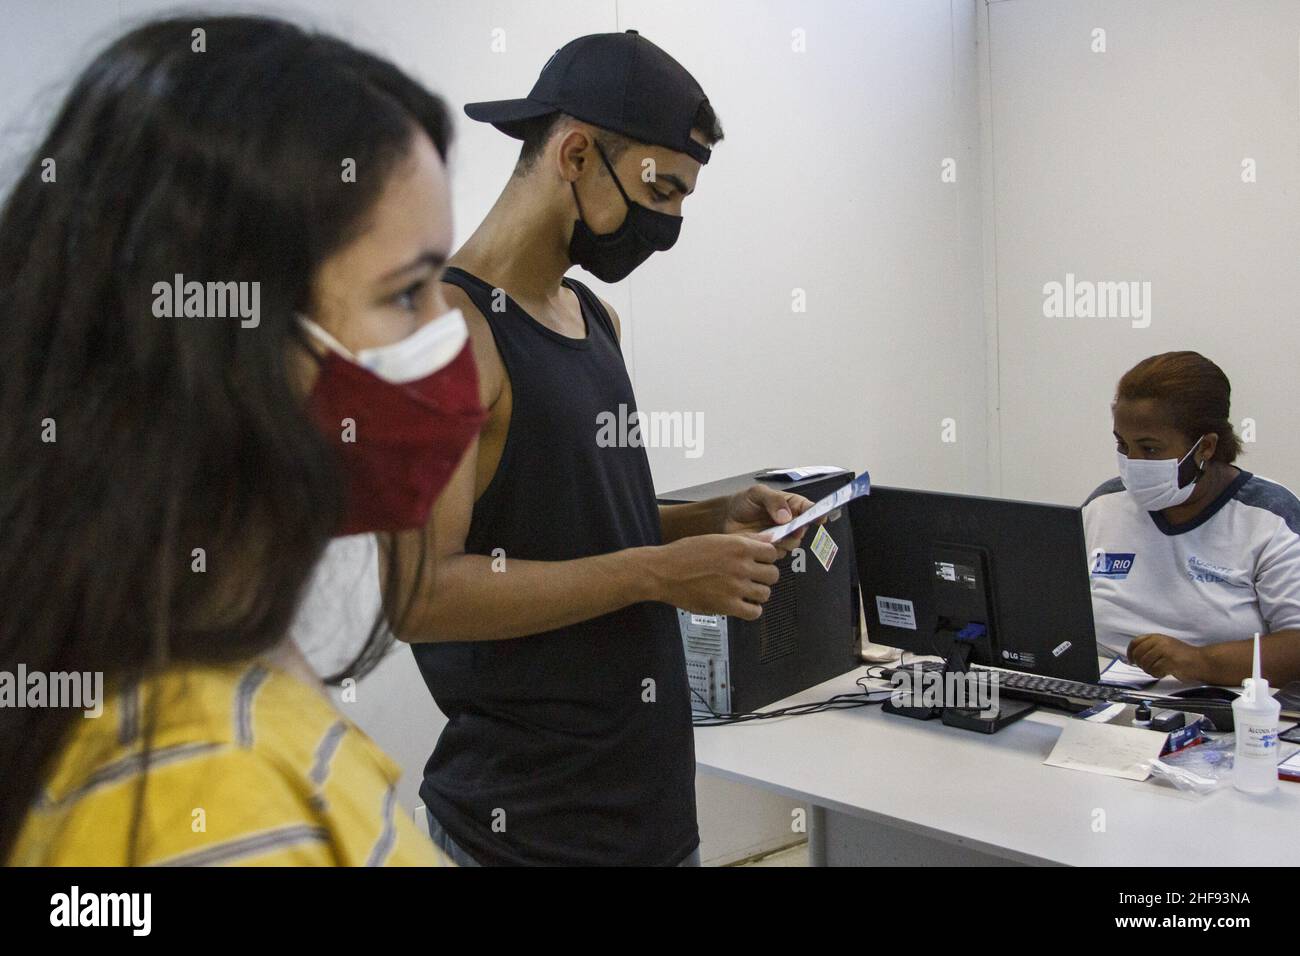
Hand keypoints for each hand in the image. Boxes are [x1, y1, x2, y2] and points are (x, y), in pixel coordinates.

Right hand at [648, 534, 780, 620]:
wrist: (663, 572)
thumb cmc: (684, 554)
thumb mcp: (715, 539)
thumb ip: (744, 540)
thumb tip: (766, 540)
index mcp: (738, 547)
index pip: (772, 553)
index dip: (766, 558)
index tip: (760, 562)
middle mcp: (741, 566)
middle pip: (773, 575)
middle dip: (764, 576)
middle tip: (753, 578)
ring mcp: (735, 587)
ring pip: (765, 594)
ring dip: (757, 593)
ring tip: (745, 592)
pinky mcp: (727, 606)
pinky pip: (754, 612)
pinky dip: (751, 610)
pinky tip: (741, 604)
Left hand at [722, 484, 816, 553]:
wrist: (727, 516)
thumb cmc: (744, 502)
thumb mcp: (757, 493)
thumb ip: (773, 500)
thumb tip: (786, 516)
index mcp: (791, 505)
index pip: (809, 509)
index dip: (817, 513)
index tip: (820, 517)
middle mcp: (789, 523)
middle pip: (801, 531)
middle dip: (794, 531)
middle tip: (785, 528)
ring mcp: (781, 537)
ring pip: (790, 545)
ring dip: (779, 541)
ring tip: (764, 533)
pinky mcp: (770, 549)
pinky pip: (775, 554)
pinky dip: (766, 548)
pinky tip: (756, 540)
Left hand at [1127, 633, 1205, 681]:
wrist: (1201, 661)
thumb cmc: (1182, 656)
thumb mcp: (1164, 646)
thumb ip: (1150, 647)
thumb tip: (1133, 656)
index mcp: (1156, 637)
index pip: (1135, 643)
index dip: (1130, 653)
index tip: (1131, 661)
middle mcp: (1159, 641)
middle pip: (1138, 655)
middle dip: (1141, 665)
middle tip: (1150, 668)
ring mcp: (1164, 651)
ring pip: (1145, 664)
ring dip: (1150, 671)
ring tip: (1160, 670)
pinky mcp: (1169, 661)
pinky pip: (1155, 671)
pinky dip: (1158, 675)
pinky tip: (1166, 673)